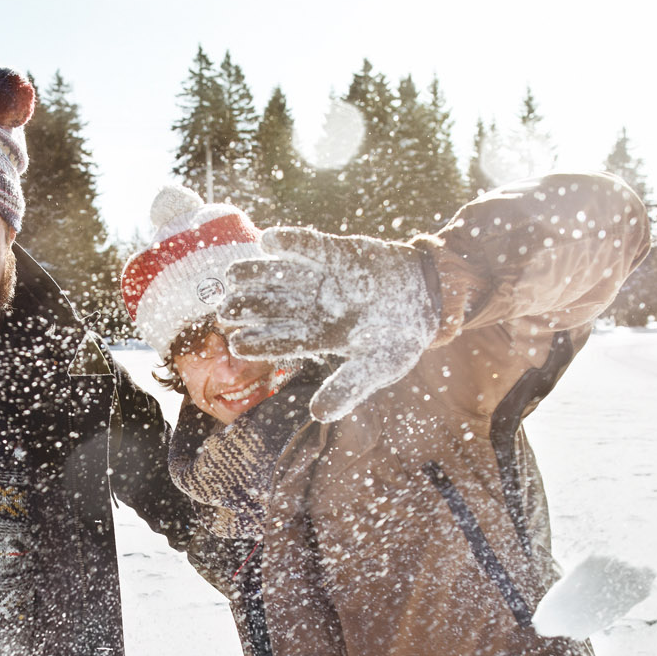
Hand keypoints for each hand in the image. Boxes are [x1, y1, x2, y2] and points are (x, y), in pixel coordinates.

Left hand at [221, 228, 439, 420]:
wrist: (431, 295)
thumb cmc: (402, 336)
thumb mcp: (380, 367)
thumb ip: (349, 388)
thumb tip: (318, 414)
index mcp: (320, 337)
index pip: (283, 340)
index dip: (259, 343)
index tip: (236, 344)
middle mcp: (315, 307)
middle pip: (273, 307)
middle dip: (249, 307)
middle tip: (225, 309)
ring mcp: (324, 278)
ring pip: (283, 275)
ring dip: (258, 273)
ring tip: (233, 273)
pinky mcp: (338, 252)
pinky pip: (311, 246)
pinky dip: (293, 242)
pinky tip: (269, 241)